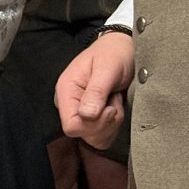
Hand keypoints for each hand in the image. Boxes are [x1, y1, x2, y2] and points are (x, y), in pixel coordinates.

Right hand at [55, 33, 134, 149]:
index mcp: (66, 90)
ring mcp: (79, 112)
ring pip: (94, 138)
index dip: (92, 124)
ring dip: (111, 124)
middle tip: (114, 101)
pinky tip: (114, 109)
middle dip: (105, 123)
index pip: (70, 125)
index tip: (109, 108)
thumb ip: (96, 91)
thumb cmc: (114, 54)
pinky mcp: (90, 118)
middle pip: (83, 134)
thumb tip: (86, 115)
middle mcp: (69, 104)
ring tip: (114, 102)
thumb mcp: (107, 69)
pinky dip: (112, 127)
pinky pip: (101, 137)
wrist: (123, 50)